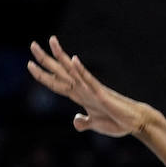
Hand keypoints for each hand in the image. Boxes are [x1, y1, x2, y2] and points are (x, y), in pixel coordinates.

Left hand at [27, 35, 153, 136]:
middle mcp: (83, 88)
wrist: (135, 122)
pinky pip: (90, 81)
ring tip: (51, 42)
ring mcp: (92, 89)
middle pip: (61, 71)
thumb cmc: (118, 121)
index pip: (57, 83)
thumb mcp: (96, 125)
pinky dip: (81, 71)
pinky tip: (74, 60)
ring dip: (61, 57)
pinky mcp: (102, 94)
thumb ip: (85, 122)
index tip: (30, 64)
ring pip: (73, 71)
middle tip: (32, 45)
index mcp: (80, 95)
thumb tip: (76, 121)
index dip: (43, 75)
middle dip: (46, 59)